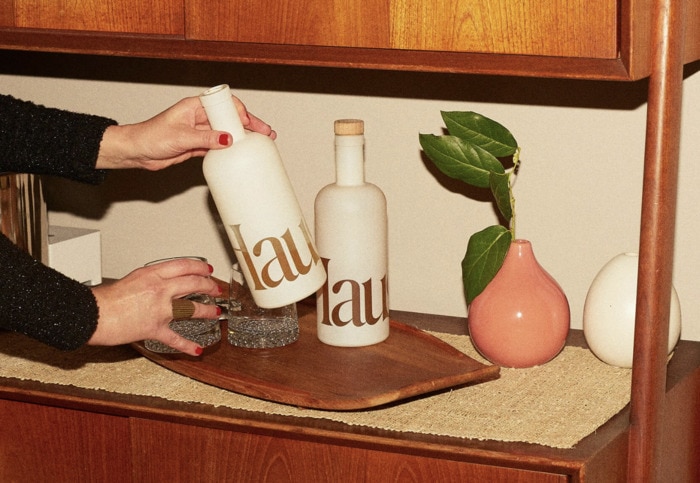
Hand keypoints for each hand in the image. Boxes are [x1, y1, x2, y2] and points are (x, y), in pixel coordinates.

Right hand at [88, 257, 221, 355]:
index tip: (206, 269)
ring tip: (216, 312)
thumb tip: (161, 283)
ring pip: (192, 308)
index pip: (183, 266)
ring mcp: (160, 309)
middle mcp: (159, 289)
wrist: (93, 314)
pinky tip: (197, 349)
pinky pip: (175, 338)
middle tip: (216, 288)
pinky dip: (187, 345)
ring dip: (207, 310)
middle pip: (193, 283)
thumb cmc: (105, 299)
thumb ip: (149, 280)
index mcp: (152, 274)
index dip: (199, 267)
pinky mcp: (154, 328)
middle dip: (208, 285)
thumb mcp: (131, 279)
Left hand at [95, 94, 275, 170]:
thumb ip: (206, 138)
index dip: (240, 113)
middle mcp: (199, 117)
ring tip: (260, 143)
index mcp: (195, 106)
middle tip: (266, 133)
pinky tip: (240, 153)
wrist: (136, 152)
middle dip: (249, 125)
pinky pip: (218, 145)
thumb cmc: (150, 137)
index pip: (224, 105)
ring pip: (227, 132)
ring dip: (242, 138)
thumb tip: (228, 138)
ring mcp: (199, 131)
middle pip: (230, 118)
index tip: (249, 124)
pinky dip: (230, 149)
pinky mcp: (197, 145)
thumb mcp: (181, 137)